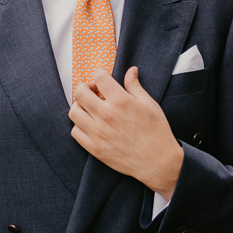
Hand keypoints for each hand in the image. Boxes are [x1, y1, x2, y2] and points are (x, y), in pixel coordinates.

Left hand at [69, 67, 183, 198]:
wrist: (158, 162)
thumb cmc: (157, 132)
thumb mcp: (150, 105)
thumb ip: (135, 86)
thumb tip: (131, 70)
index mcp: (121, 101)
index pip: (99, 77)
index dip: (99, 74)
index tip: (102, 79)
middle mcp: (106, 115)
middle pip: (80, 93)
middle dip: (85, 87)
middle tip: (93, 91)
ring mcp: (98, 133)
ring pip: (74, 112)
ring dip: (80, 106)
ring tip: (90, 108)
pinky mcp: (95, 148)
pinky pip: (75, 132)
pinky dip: (80, 125)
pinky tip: (90, 124)